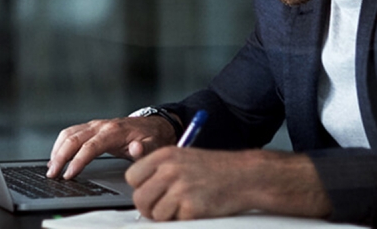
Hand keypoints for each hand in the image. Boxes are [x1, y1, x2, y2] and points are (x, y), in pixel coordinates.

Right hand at [47, 116, 177, 179]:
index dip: (77, 161)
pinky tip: (56, 157)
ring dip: (57, 150)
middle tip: (53, 174)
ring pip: (69, 134)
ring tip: (51, 168)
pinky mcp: (91, 127)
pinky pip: (71, 133)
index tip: (68, 175)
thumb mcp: (153, 145)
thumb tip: (135, 149)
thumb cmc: (151, 137)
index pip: (90, 146)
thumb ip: (144, 149)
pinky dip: (60, 144)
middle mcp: (101, 125)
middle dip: (60, 157)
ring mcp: (95, 125)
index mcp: (114, 131)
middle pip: (74, 139)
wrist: (152, 125)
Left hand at [125, 147, 332, 220]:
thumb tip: (139, 188)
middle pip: (140, 199)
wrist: (244, 176)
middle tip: (161, 208)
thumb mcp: (184, 158)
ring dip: (168, 216)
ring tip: (183, 207)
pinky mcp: (191, 208)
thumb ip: (160, 170)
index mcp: (165, 155)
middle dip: (149, 208)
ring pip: (156, 215)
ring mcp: (180, 189)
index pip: (132, 176)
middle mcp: (170, 170)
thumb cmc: (216, 168)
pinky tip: (196, 209)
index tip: (149, 192)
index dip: (140, 187)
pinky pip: (175, 222)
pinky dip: (184, 220)